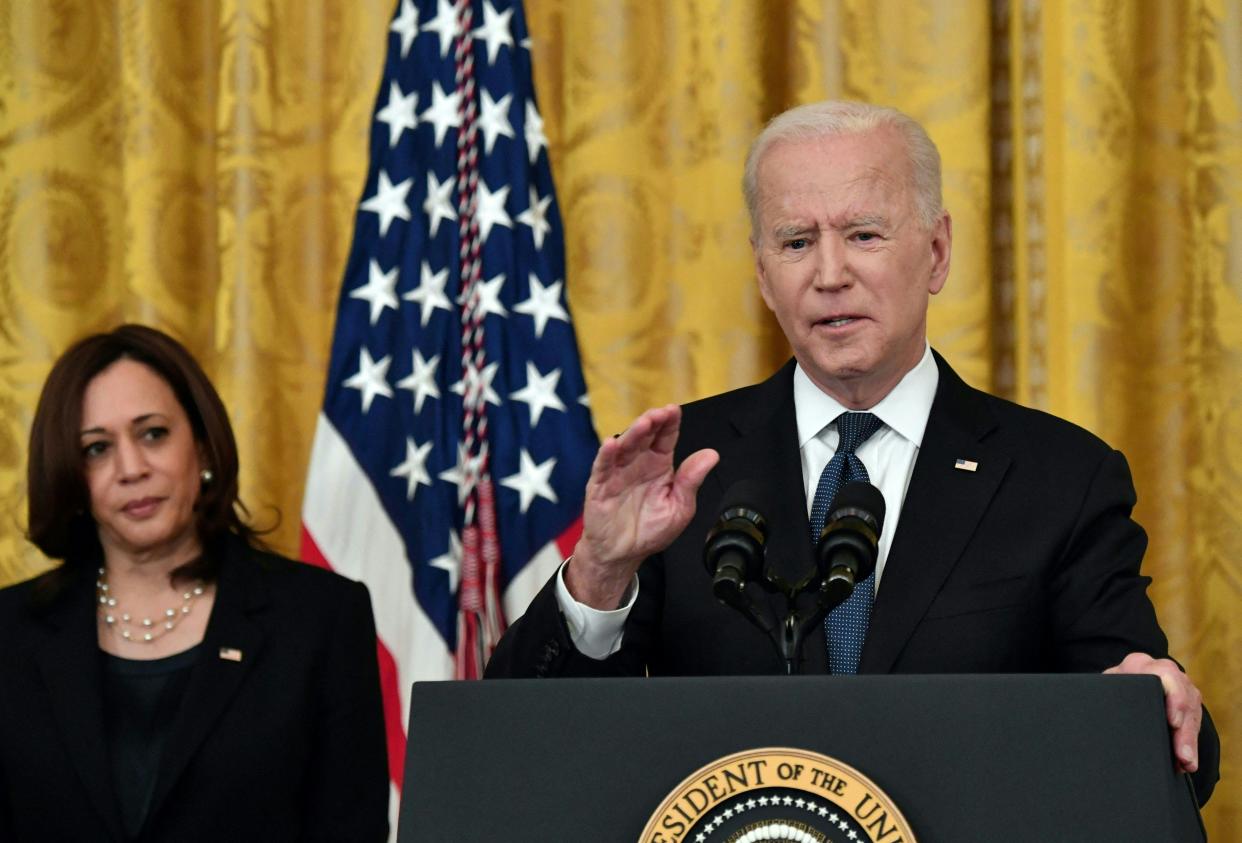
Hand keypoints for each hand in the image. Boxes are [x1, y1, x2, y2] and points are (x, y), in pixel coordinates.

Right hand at [566, 404, 718, 608]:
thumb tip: (711, 455)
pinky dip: (606, 455)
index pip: (665, 437)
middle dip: (652, 422)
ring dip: (633, 433)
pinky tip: (612, 444)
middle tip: (660, 414)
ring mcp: (617, 473)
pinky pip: (602, 467)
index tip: (674, 410)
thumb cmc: (650, 530)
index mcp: (659, 466)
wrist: (623, 555)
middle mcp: (638, 464)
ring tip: (644, 423)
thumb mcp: (679, 507)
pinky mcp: (600, 486)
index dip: (670, 422)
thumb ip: (692, 480)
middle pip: (645, 436)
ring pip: (625, 446)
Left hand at [1104, 652, 1201, 772]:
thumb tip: (1098, 714)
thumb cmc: (1109, 685)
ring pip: (1192, 714)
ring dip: (1190, 742)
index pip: (1166, 676)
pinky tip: (1187, 762)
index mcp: (1140, 664)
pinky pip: (1193, 723)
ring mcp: (1180, 685)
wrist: (1120, 678)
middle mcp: (1165, 672)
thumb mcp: (1106, 685)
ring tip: (1187, 764)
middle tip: (1182, 756)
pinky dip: (1190, 744)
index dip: (1173, 699)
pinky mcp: (1188, 701)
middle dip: (1184, 732)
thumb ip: (1107, 693)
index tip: (1173, 722)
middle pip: (1183, 700)